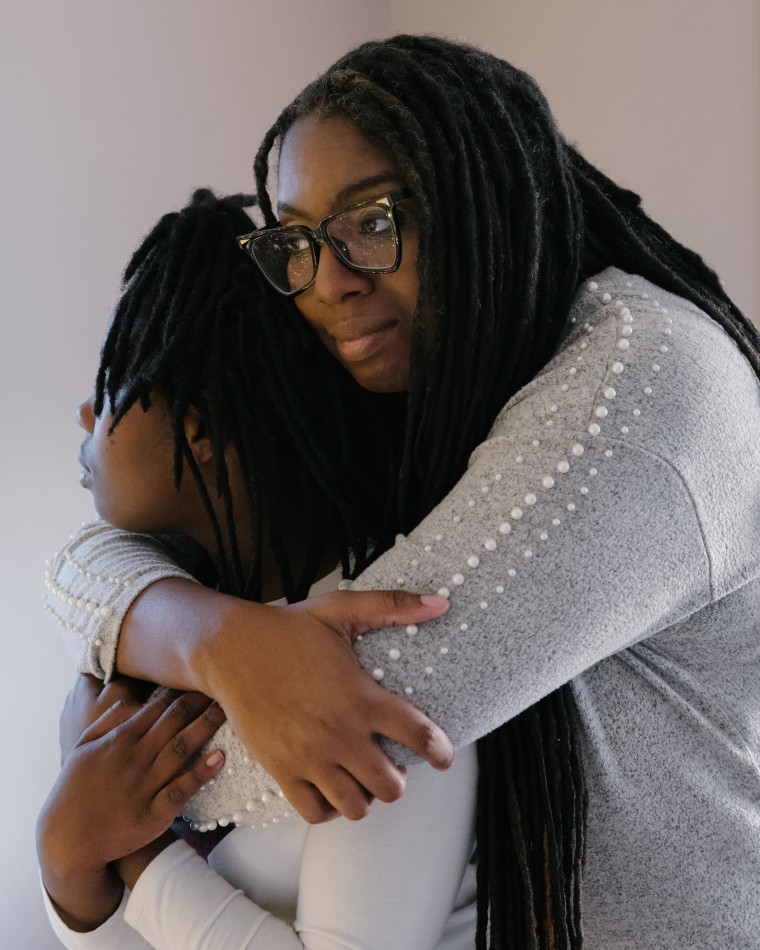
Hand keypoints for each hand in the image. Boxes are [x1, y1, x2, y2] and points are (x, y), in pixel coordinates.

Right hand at [38, 690, 225, 930]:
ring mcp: (146, 785)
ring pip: (181, 747)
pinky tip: (220, 758)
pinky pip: (182, 788)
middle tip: (224, 683)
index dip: (182, 690)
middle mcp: (135, 757)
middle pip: (174, 721)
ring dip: (206, 726)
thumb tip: (135, 700)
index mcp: (120, 739)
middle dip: (199, 701)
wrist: (68, 840)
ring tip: (227, 709)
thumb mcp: (84, 747)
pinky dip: (201, 772)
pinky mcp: (154, 813)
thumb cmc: (76, 790)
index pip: (158, 707)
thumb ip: (109, 720)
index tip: (202, 677)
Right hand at [197, 589, 453, 823]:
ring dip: (366, 795)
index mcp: (360, 697)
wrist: (231, 649)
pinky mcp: (282, 771)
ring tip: (361, 774)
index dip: (440, 751)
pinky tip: (332, 786)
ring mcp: (310, 757)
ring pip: (356, 806)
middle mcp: (339, 733)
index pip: (417, 735)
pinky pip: (316, 812)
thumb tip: (441, 602)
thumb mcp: (342, 609)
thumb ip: (392, 605)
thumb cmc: (289, 629)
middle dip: (398, 777)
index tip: (444, 756)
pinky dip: (330, 808)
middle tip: (390, 761)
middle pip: (390, 785)